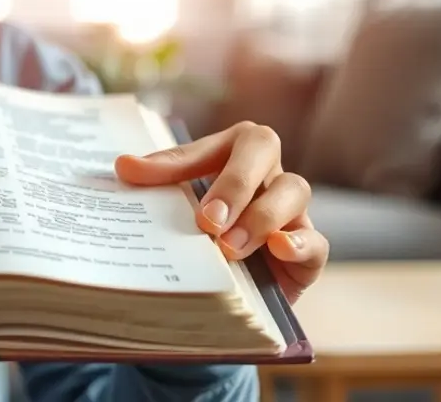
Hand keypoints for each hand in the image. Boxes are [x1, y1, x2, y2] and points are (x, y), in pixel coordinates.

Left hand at [114, 121, 328, 302]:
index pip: (204, 146)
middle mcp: (265, 170)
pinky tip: (278, 249)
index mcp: (229, 151)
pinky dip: (299, 242)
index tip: (133, 176)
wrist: (233, 293)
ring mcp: (292, 207)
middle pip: (261, 146)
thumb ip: (159, 185)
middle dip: (233, 181)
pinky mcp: (310, 249)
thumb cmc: (203, 235)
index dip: (172, 163)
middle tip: (206, 220)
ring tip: (227, 247)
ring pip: (294, 189)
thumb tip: (123, 167)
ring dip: (259, 216)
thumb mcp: (177, 209)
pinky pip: (317, 240)